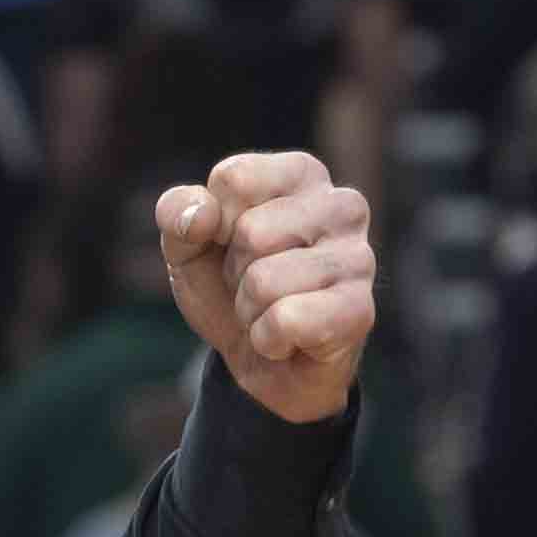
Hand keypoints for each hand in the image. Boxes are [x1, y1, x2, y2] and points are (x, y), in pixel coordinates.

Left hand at [151, 148, 375, 424]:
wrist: (261, 362)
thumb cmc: (231, 288)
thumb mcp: (187, 245)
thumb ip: (176, 213)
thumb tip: (200, 214)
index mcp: (302, 174)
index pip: (234, 178)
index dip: (212, 225)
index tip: (230, 245)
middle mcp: (343, 205)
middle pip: (250, 231)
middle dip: (234, 272)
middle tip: (255, 287)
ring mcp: (359, 258)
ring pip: (264, 280)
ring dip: (250, 310)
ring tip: (272, 312)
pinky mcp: (360, 310)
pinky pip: (286, 320)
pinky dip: (268, 339)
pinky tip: (289, 339)